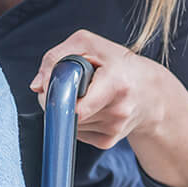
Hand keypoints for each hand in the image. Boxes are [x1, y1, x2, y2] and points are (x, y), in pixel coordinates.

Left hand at [30, 29, 163, 148]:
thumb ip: (56, 57)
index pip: (78, 106)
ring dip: (67, 109)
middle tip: (67, 85)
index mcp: (117, 84)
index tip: (50, 90)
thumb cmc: (116, 63)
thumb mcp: (89, 45)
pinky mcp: (108, 142)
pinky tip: (91, 108)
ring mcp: (114, 129)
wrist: (151, 92)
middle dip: (58, 99)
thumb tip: (37, 86)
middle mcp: (118, 110)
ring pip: (68, 123)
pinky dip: (75, 119)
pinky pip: (76, 132)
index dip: (56, 98)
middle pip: (66, 113)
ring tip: (86, 94)